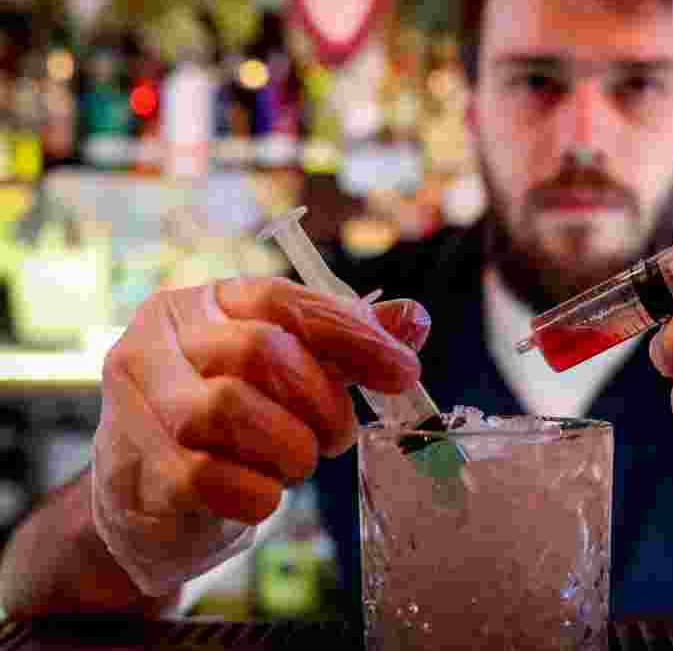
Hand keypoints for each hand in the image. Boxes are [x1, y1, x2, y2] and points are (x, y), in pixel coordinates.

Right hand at [92, 276, 428, 595]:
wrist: (151, 496)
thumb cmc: (232, 419)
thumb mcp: (293, 370)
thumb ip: (348, 343)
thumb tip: (415, 319)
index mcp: (208, 301)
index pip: (285, 300)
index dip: (353, 335)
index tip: (404, 372)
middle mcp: (162, 338)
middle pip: (259, 351)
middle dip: (320, 400)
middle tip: (341, 435)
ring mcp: (138, 401)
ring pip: (228, 408)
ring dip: (289, 445)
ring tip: (301, 461)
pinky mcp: (135, 465)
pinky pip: (206, 476)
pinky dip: (255, 491)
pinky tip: (267, 494)